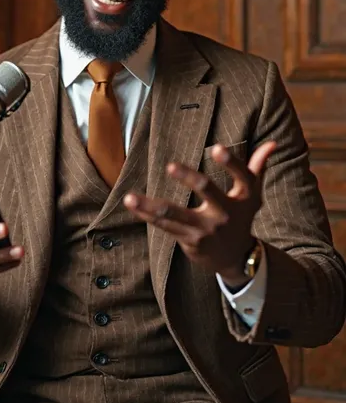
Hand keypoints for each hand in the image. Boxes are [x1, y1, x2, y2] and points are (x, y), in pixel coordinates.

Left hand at [124, 141, 275, 284]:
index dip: (231, 163)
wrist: (237, 260)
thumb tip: (273, 143)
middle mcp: (226, 213)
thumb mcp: (252, 193)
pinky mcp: (191, 241)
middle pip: (208, 191)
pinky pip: (165, 225)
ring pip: (176, 214)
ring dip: (151, 205)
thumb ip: (258, 166)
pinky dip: (146, 214)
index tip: (216, 147)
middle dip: (190, 178)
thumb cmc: (241, 216)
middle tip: (170, 165)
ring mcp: (207, 229)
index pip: (243, 176)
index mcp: (245, 197)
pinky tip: (132, 204)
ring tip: (130, 196)